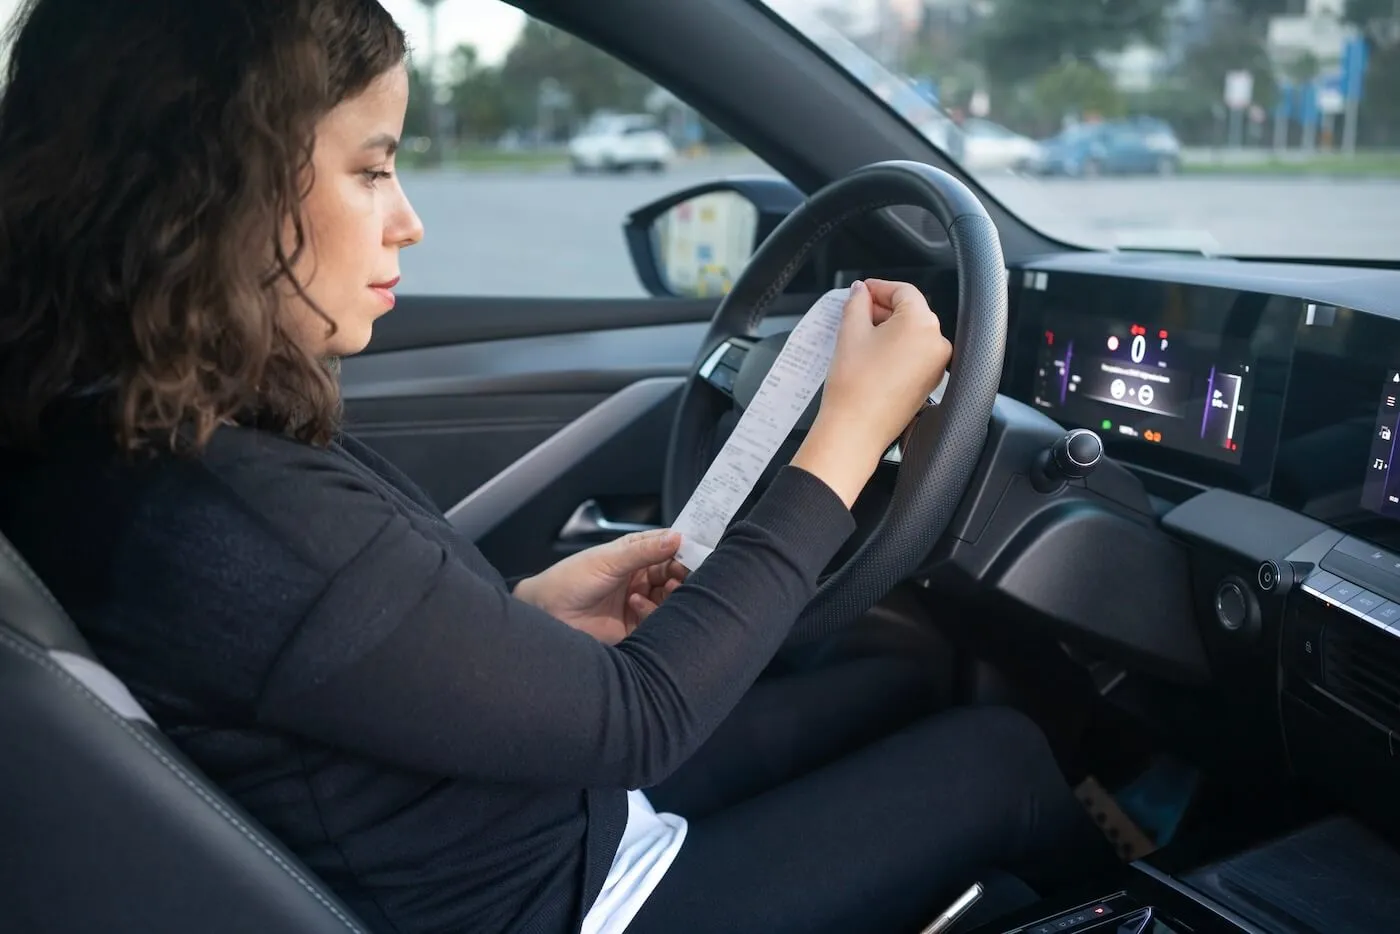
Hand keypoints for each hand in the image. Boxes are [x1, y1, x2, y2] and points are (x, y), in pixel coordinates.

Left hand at [513, 529, 688, 643]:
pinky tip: (635, 604)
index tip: (697, 551)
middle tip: (683, 573)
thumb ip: (644, 551)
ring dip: (671, 591)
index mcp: (634, 555)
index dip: (683, 548)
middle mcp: (639, 577)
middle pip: (673, 573)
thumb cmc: (569, 580)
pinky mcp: (634, 625)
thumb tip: (677, 537)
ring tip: (667, 587)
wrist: (546, 614)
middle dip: (681, 572)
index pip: (668, 548)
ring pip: (669, 596)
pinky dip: (651, 610)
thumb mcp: (609, 559)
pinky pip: (656, 618)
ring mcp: (638, 601)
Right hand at [793, 279, 951, 505]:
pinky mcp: (929, 382)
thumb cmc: (854, 386)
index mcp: (922, 324)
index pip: (904, 291)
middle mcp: (936, 343)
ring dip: (889, 329)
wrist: (856, 429)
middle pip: (911, 312)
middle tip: (856, 312)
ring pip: (913, 334)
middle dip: (883, 308)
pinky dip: (896, 348)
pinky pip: (915, 354)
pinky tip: (872, 354)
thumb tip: (861, 291)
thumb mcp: (850, 332)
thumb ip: (857, 303)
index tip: (863, 290)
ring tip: (860, 335)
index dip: (879, 287)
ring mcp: (936, 365)